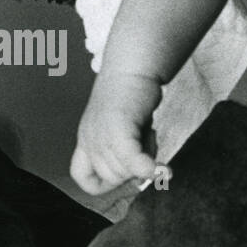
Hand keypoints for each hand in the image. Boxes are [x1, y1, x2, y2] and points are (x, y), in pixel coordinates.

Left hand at [71, 70, 160, 194]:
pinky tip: (164, 170)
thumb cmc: (131, 95)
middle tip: (144, 139)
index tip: (125, 170)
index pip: (82, 177)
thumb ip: (124, 152)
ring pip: (125, 171)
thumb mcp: (120, 127)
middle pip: (112, 177)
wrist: (133, 64)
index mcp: (86, 139)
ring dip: (145, 157)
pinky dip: (148, 169)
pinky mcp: (118, 129)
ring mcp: (100, 134)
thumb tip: (142, 176)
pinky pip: (132, 161)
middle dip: (133, 167)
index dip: (103, 182)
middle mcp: (89, 138)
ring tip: (148, 132)